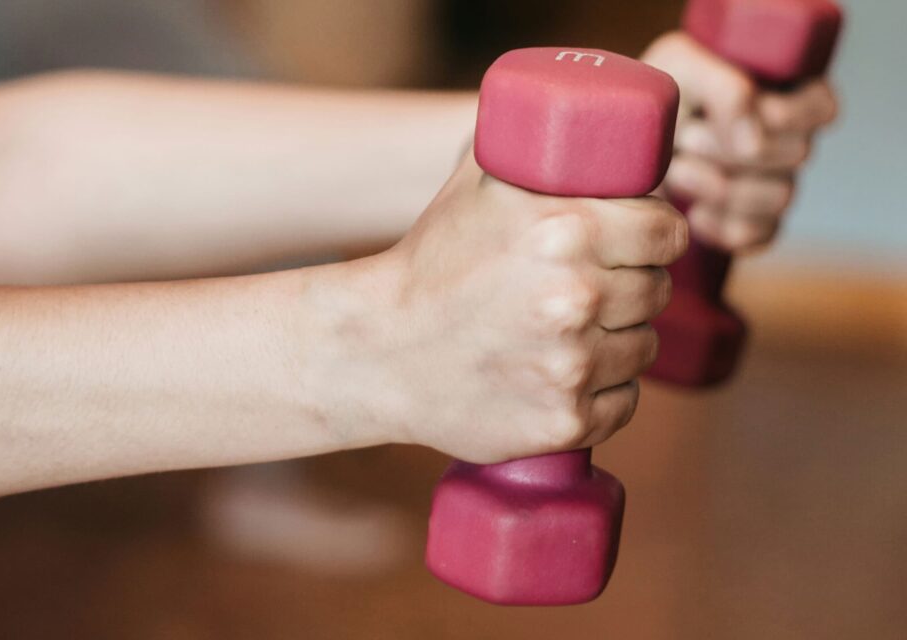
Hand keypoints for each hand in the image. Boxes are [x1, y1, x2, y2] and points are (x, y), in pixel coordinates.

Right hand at [362, 155, 686, 463]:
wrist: (376, 351)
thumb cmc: (430, 262)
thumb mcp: (478, 184)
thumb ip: (539, 147)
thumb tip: (594, 126)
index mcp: (566, 232)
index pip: (667, 232)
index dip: (655, 235)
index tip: (639, 243)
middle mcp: (576, 299)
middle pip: (657, 290)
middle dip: (632, 286)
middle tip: (592, 288)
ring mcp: (572, 368)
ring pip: (643, 349)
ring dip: (619, 339)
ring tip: (570, 333)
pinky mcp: (565, 421)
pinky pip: (624, 402)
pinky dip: (603, 391)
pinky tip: (562, 375)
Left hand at [643, 32, 838, 251]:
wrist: (623, 150)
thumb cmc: (659, 99)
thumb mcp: (682, 68)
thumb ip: (725, 89)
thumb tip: (755, 142)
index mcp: (786, 92)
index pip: (820, 109)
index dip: (782, 115)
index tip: (728, 113)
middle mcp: (789, 141)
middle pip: (797, 154)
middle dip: (731, 148)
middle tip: (686, 139)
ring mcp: (774, 185)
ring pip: (780, 197)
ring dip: (719, 185)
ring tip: (677, 170)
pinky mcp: (753, 224)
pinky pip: (757, 235)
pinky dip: (719, 226)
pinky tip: (691, 211)